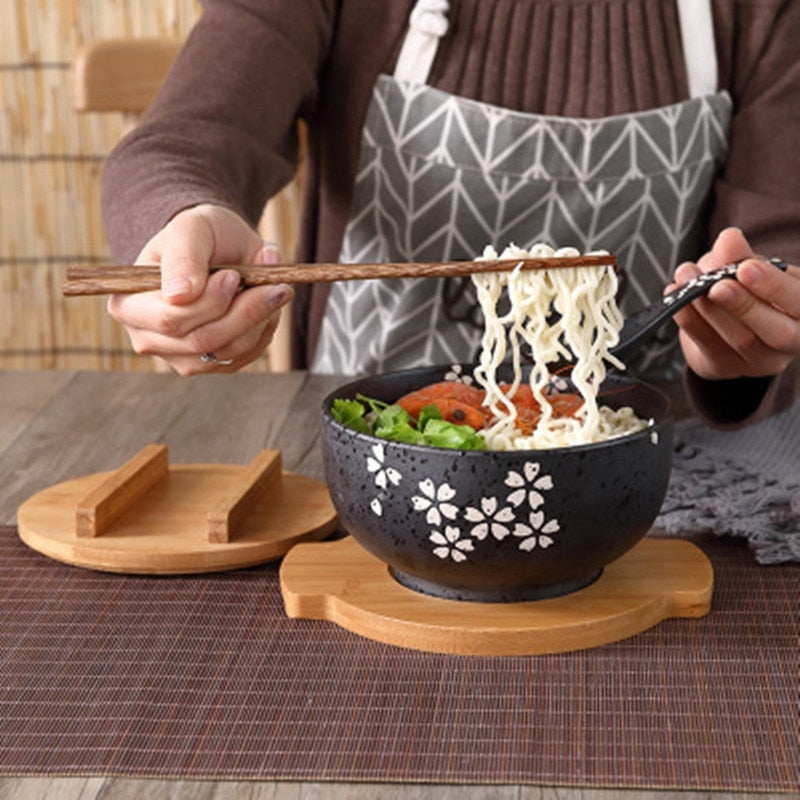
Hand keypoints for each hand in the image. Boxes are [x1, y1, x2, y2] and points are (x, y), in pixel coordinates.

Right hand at [107, 204, 293, 374]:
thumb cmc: (199, 235)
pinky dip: (262, 329)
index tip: (233, 275)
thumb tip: (178, 297)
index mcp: (129, 305)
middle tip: (273, 284)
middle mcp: (148, 339)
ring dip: (259, 319)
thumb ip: (183, 257)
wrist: (219, 248)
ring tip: (273, 287)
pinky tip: (264, 303)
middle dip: (244, 312)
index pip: (171, 319)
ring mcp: (180, 356)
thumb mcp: (191, 229)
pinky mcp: (212, 363)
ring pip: (228, 352)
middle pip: (202, 341)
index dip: (209, 302)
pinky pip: (245, 355)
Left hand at [669, 227, 799, 380]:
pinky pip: (706, 345)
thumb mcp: (753, 267)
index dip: (774, 287)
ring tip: (687, 278)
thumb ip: (741, 255)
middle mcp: (790, 342)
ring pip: (738, 339)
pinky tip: (675, 297)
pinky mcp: (724, 367)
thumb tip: (729, 239)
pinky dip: (688, 319)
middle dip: (744, 306)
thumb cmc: (752, 288)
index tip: (746, 268)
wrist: (730, 321)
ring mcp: (757, 361)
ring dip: (708, 308)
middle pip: (775, 332)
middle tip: (717, 285)